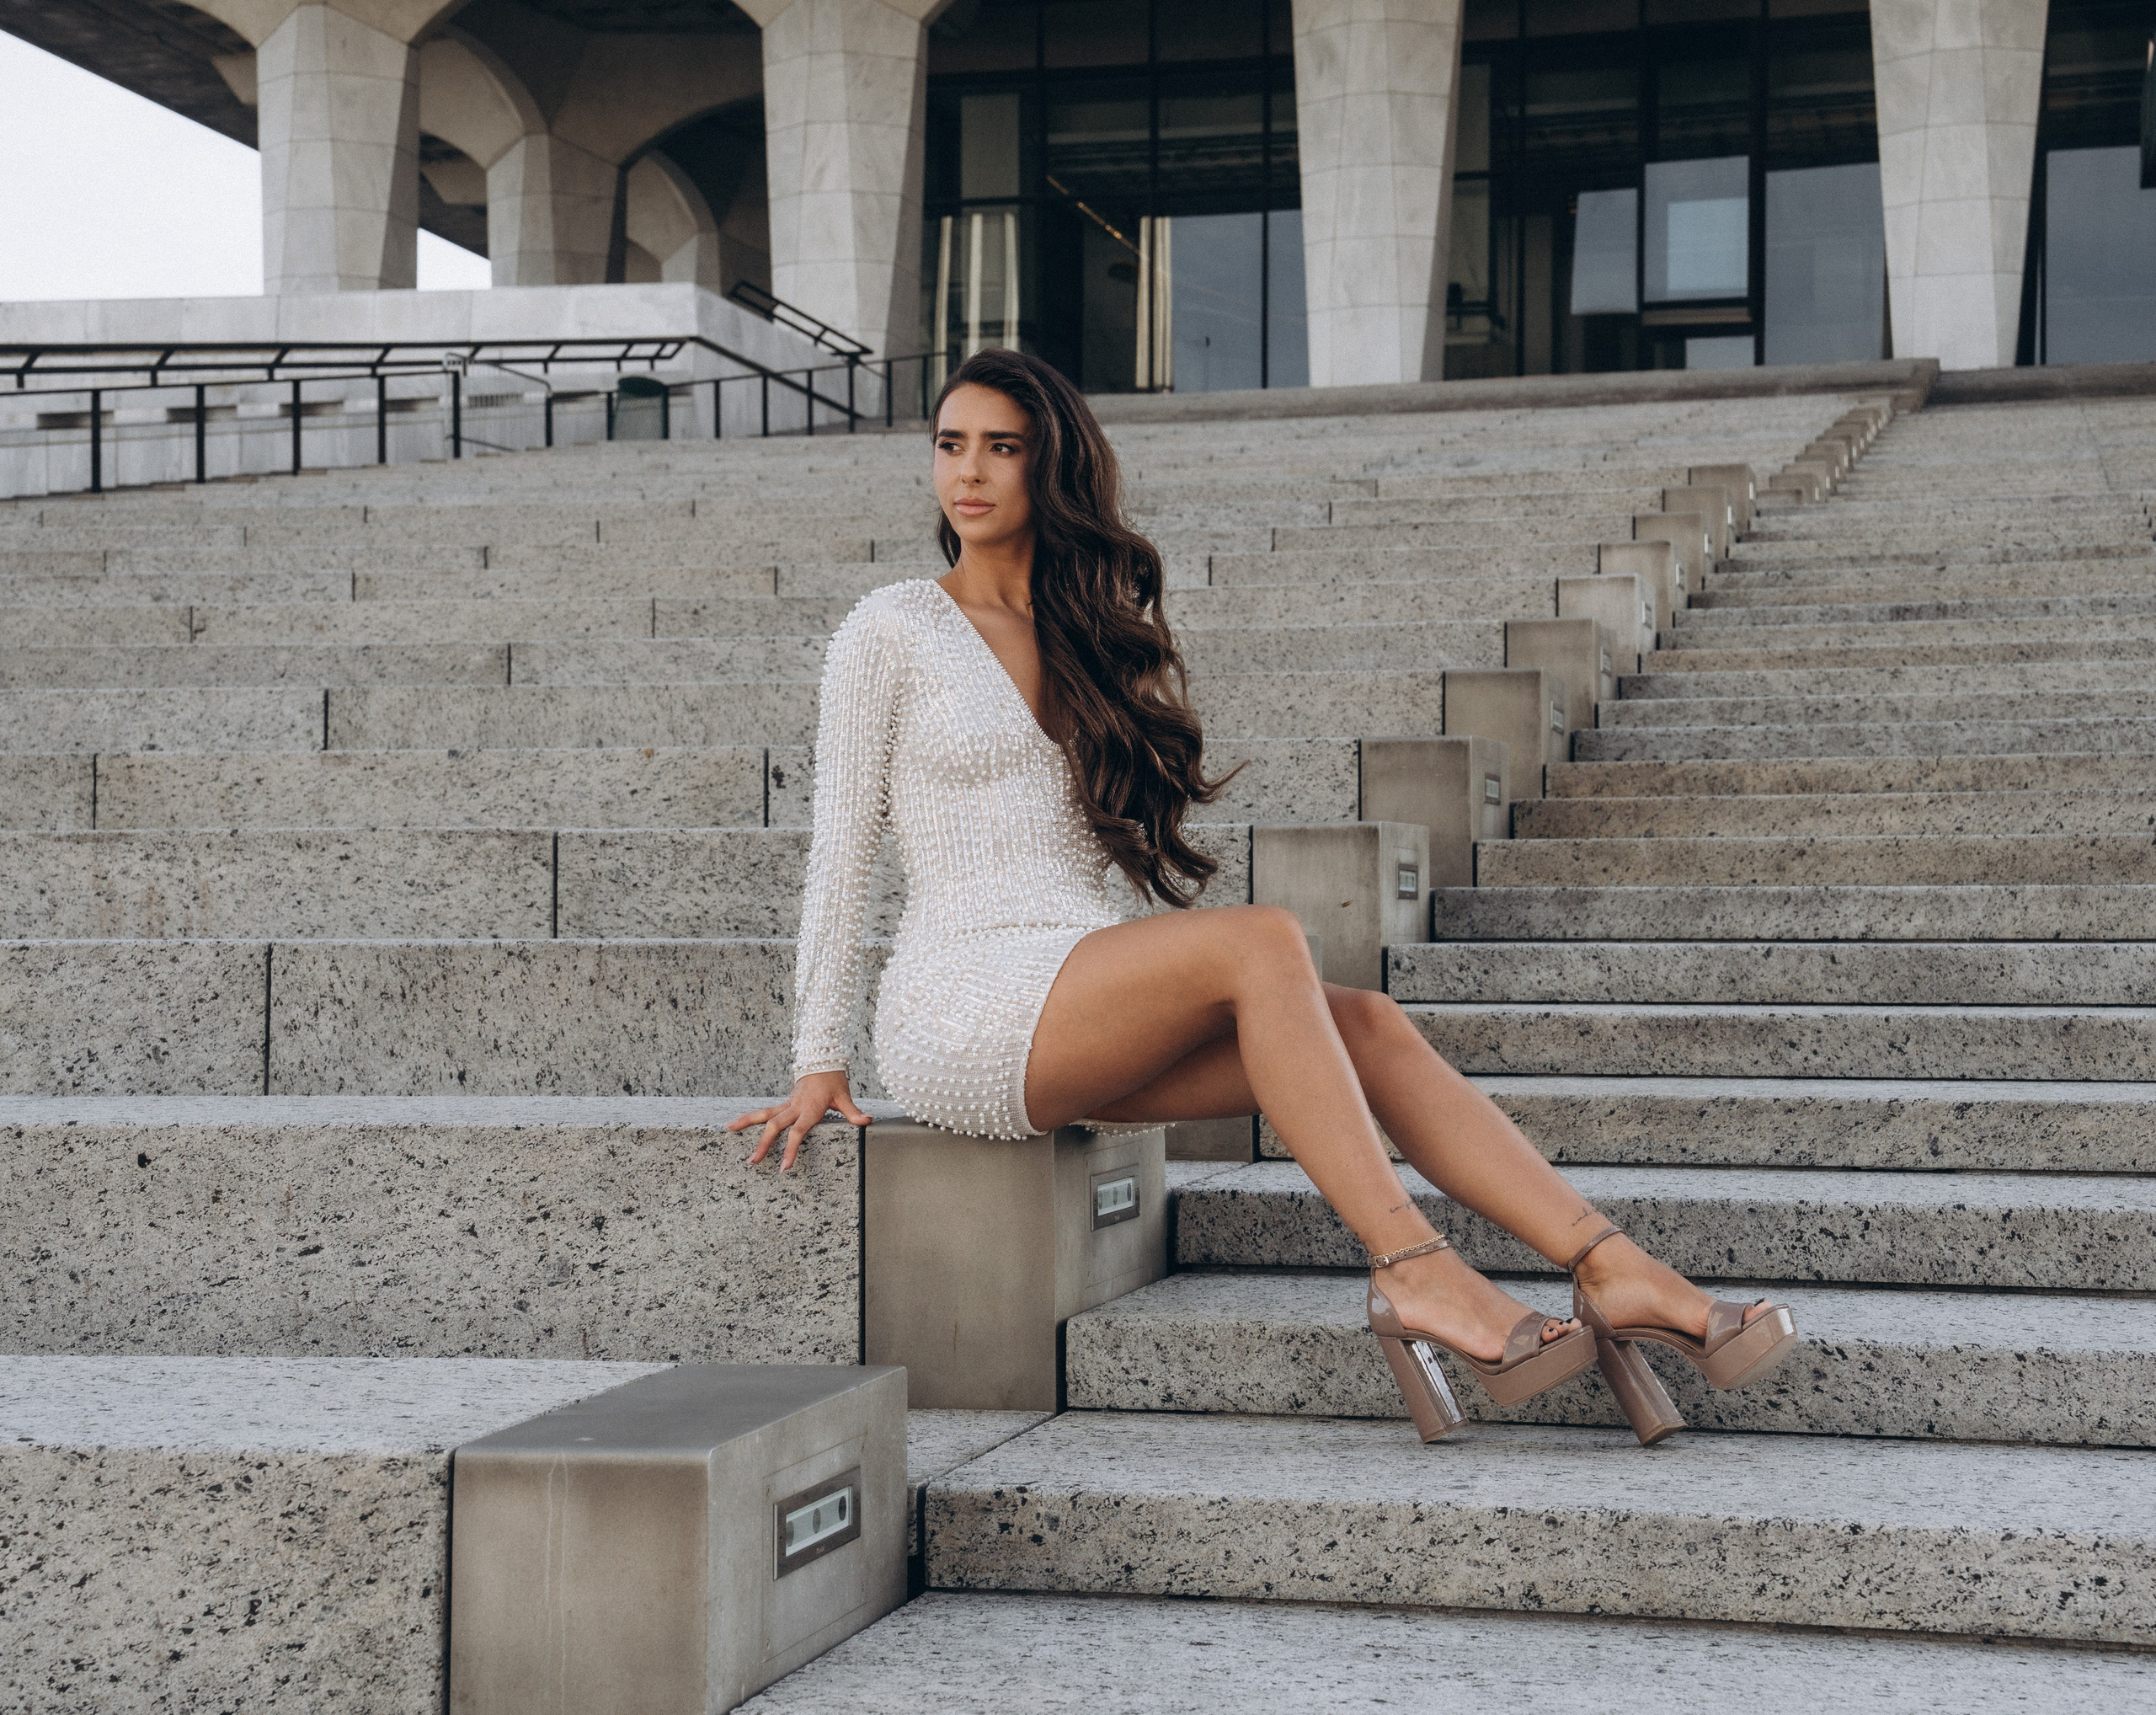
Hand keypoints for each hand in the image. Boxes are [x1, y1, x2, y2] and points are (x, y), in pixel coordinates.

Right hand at [727, 1071, 872, 1170]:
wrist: (823, 1059)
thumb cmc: (834, 1080)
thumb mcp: (844, 1096)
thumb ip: (853, 1112)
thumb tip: (868, 1120)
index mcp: (810, 1108)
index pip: (798, 1132)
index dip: (791, 1149)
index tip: (783, 1167)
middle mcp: (795, 1106)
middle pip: (775, 1125)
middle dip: (763, 1144)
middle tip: (752, 1161)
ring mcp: (788, 1103)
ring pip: (764, 1113)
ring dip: (746, 1122)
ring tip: (729, 1129)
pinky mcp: (785, 1102)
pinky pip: (766, 1111)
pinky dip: (751, 1117)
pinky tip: (738, 1122)